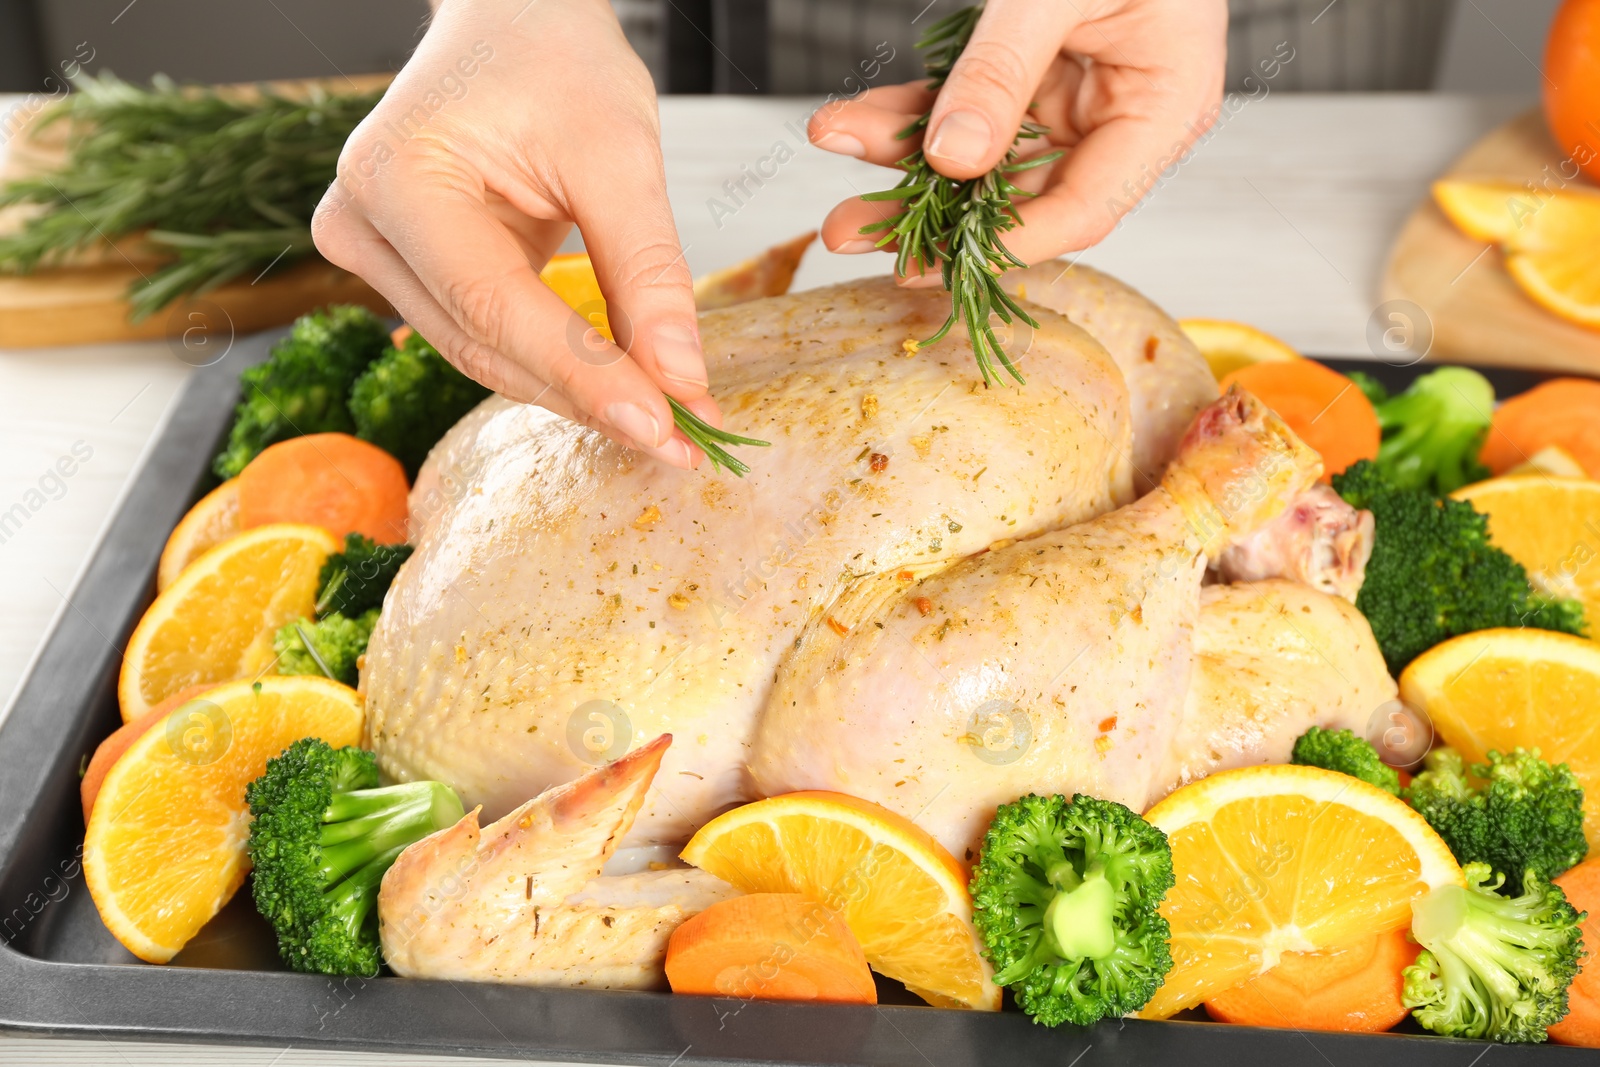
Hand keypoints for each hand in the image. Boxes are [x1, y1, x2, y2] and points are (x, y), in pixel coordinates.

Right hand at [312, 0, 715, 468]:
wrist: (512, 21)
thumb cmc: (555, 59)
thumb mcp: (619, 152)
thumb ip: (648, 271)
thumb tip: (681, 383)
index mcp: (396, 176)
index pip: (494, 305)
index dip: (582, 376)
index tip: (663, 424)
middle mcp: (362, 223)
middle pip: (485, 345)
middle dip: (591, 398)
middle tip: (683, 442)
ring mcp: (375, 254)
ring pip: (486, 356)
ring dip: (578, 394)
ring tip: (667, 423)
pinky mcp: (409, 275)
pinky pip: (488, 339)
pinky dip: (560, 367)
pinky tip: (625, 391)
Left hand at [809, 0, 1227, 277]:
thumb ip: (1005, 70)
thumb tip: (952, 160)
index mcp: (1163, 110)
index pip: (1083, 209)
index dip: (1005, 245)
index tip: (925, 262)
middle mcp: (1117, 119)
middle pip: (1016, 195)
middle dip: (922, 213)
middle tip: (845, 230)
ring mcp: (1072, 99)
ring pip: (977, 156)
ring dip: (898, 159)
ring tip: (832, 145)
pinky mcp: (1031, 76)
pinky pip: (963, 109)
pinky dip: (907, 112)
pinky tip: (851, 115)